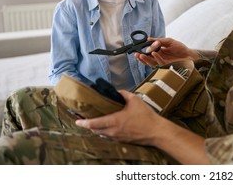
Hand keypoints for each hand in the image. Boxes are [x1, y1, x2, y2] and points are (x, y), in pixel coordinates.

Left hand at [75, 89, 209, 163]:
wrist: (156, 131)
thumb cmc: (146, 116)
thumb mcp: (135, 100)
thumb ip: (124, 94)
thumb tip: (117, 91)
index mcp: (114, 121)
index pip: (93, 123)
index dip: (83, 122)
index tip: (77, 121)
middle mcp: (113, 131)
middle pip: (95, 131)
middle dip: (88, 126)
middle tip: (83, 120)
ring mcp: (117, 137)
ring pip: (102, 135)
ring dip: (96, 129)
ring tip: (93, 123)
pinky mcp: (123, 140)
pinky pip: (109, 137)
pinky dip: (104, 132)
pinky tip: (107, 127)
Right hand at [135, 37, 194, 66]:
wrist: (189, 55)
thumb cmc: (180, 48)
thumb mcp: (169, 41)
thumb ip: (159, 40)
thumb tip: (149, 39)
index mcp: (158, 52)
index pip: (148, 53)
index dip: (142, 51)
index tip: (138, 49)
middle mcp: (159, 58)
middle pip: (147, 59)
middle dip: (141, 58)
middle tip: (137, 54)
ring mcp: (162, 62)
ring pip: (151, 63)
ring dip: (146, 60)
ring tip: (141, 55)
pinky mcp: (167, 65)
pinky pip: (160, 63)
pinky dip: (156, 58)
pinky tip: (154, 53)